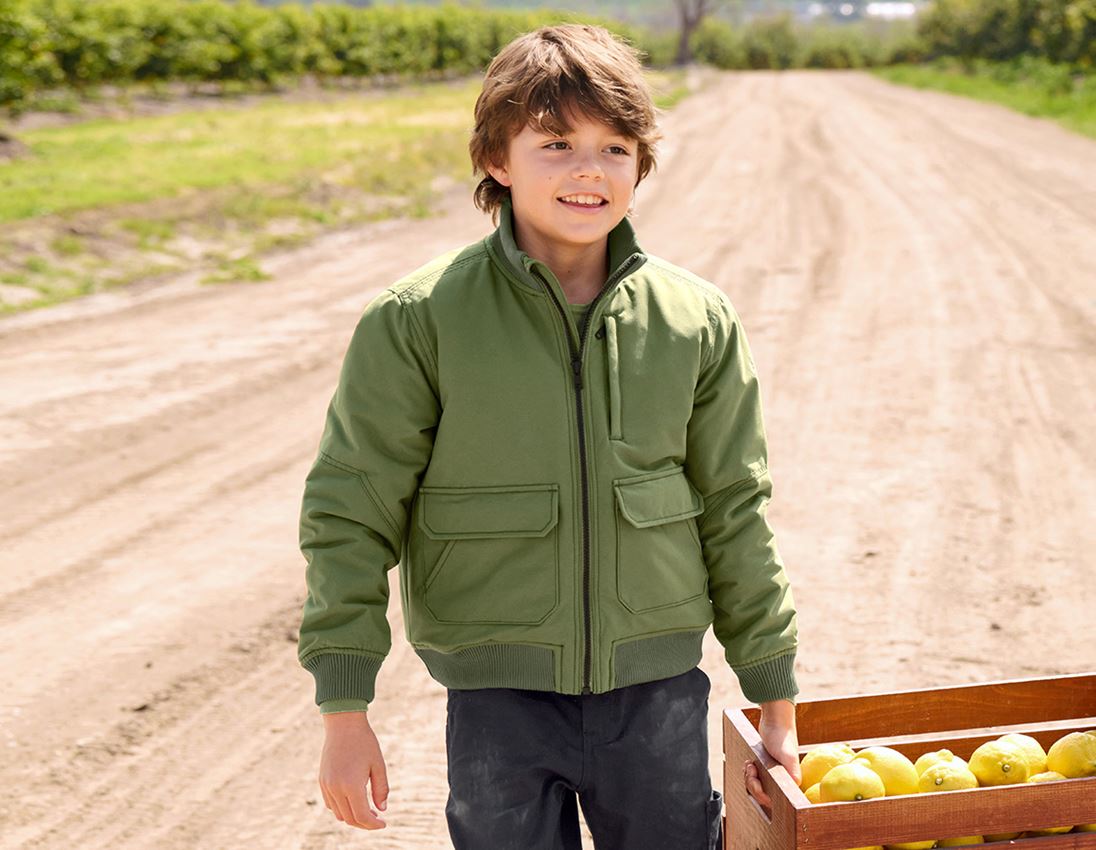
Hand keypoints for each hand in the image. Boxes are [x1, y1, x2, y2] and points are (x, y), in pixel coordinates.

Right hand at [319, 712, 389, 829]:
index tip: (384, 823)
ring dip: (352, 817)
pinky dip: (342, 808)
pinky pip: (330, 803)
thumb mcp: (378, 765)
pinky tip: (354, 801)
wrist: (343, 724)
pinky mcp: (322, 781)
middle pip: (349, 818)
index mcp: (351, 785)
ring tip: (368, 810)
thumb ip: (381, 789)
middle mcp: (336, 788)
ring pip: (339, 813)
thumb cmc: (364, 742)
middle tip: (377, 819)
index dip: (373, 824)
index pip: (362, 816)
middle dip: (364, 823)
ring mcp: (326, 785)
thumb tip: (382, 809)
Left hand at [743, 699, 800, 810]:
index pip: (772, 800)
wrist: (775, 720)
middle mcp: (781, 780)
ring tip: (750, 765)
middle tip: (752, 769)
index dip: (761, 795)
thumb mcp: (788, 756)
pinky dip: (748, 771)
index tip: (758, 785)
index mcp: (789, 782)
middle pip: (761, 794)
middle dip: (752, 784)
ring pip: (755, 786)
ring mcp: (772, 774)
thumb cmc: (783, 738)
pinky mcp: (764, 767)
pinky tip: (749, 762)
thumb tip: (796, 786)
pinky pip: (752, 777)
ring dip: (749, 777)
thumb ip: (793, 772)